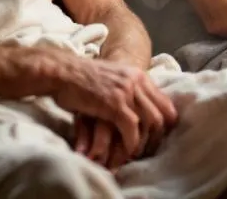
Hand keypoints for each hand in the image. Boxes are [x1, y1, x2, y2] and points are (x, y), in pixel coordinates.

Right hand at [52, 56, 177, 161]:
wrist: (61, 71)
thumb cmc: (81, 78)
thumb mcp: (112, 78)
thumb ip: (128, 90)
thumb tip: (139, 113)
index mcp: (139, 75)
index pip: (166, 102)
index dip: (165, 123)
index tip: (157, 137)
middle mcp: (137, 81)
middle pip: (162, 114)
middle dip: (157, 137)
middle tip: (148, 150)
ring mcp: (127, 91)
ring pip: (151, 122)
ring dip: (144, 142)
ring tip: (135, 154)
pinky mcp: (114, 103)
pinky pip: (132, 128)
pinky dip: (131, 144)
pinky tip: (125, 152)